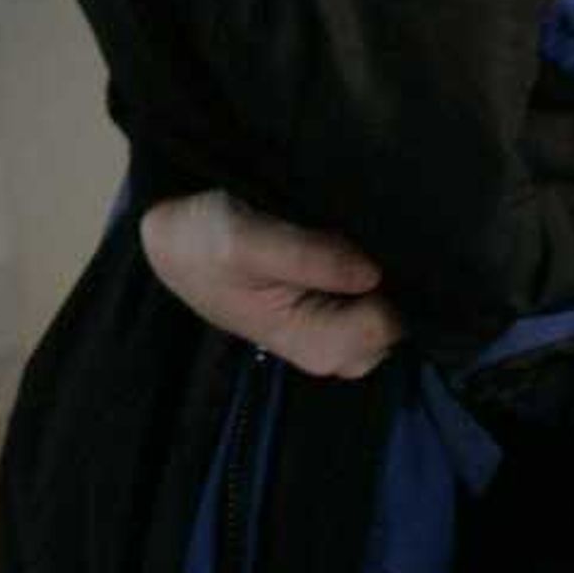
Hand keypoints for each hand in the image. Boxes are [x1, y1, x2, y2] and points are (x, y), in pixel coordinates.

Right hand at [135, 188, 402, 378]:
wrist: (173, 233)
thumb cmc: (202, 242)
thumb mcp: (245, 242)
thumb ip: (309, 259)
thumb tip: (373, 272)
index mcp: (313, 342)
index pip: (387, 327)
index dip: (397, 287)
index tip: (387, 244)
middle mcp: (330, 343)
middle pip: (398, 326)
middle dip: (400, 284)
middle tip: (382, 233)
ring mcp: (333, 324)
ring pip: (391, 310)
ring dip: (392, 274)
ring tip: (373, 229)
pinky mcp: (331, 302)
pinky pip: (376, 295)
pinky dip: (380, 268)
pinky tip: (369, 234)